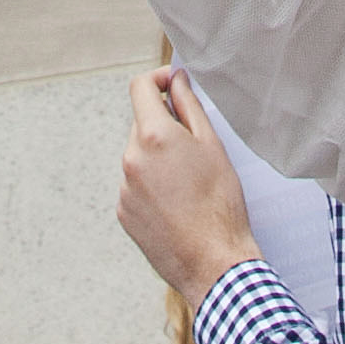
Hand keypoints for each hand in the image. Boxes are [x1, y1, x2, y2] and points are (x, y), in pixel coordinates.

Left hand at [112, 70, 258, 310]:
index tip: (173, 86)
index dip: (158, 80)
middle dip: (164, 128)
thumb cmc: (220, 204)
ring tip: (189, 186)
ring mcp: (124, 188)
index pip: (140, 87)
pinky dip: (152, 187)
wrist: (214, 263)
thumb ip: (189, 106)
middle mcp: (130, 158)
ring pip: (139, 157)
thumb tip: (176, 80)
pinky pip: (135, 186)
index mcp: (152, 136)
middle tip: (196, 150)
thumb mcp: (212, 146)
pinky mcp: (124, 213)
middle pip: (142, 124)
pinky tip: (178, 206)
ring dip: (159, 160)